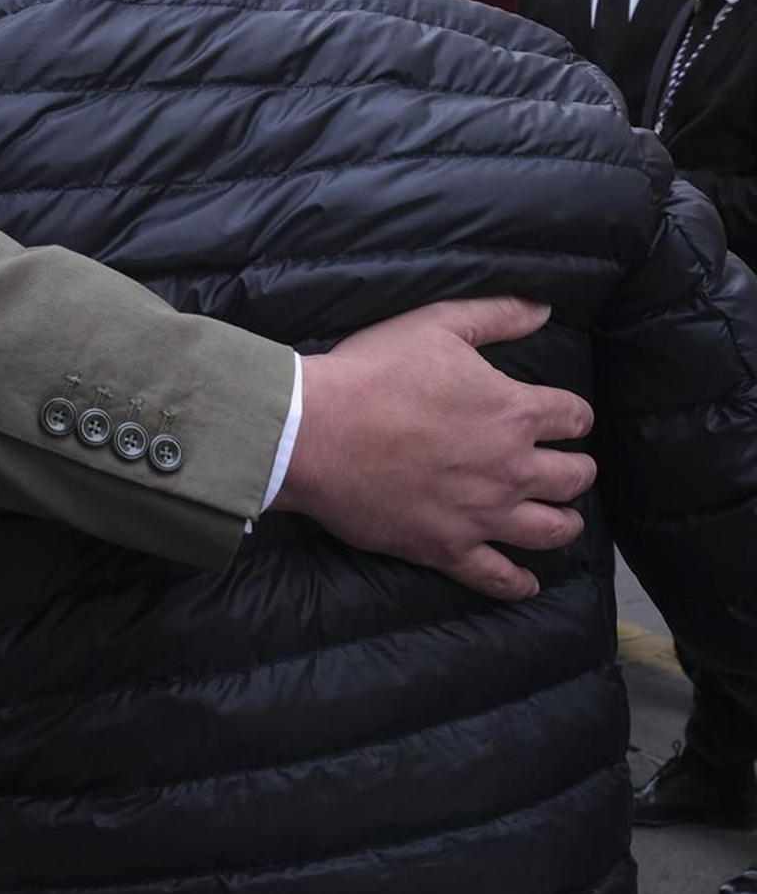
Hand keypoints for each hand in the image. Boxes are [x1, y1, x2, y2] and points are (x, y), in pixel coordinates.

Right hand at [282, 297, 594, 602]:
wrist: (317, 432)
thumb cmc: (374, 371)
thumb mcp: (437, 324)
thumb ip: (497, 314)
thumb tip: (544, 309)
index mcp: (515, 411)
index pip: (574, 416)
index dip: (574, 415)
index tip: (565, 417)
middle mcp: (512, 468)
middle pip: (574, 477)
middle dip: (577, 469)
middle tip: (568, 467)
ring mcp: (483, 514)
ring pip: (551, 531)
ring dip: (564, 523)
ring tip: (561, 518)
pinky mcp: (449, 548)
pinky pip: (498, 577)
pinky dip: (519, 583)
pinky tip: (527, 583)